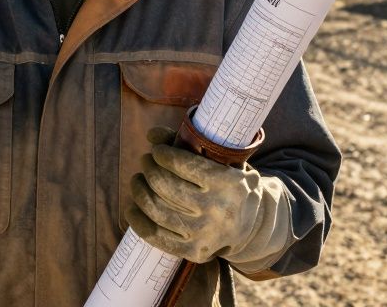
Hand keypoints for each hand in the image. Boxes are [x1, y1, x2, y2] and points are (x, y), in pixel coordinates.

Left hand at [125, 126, 292, 267]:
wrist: (254, 227)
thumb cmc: (232, 186)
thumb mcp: (224, 161)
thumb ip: (189, 143)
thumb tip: (152, 134)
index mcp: (229, 183)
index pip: (183, 164)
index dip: (163, 154)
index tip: (157, 150)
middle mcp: (217, 210)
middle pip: (165, 185)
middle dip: (149, 169)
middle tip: (146, 161)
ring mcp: (205, 233)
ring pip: (156, 209)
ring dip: (139, 190)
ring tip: (138, 180)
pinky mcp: (194, 251)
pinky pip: (155, 235)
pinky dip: (138, 220)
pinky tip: (133, 208)